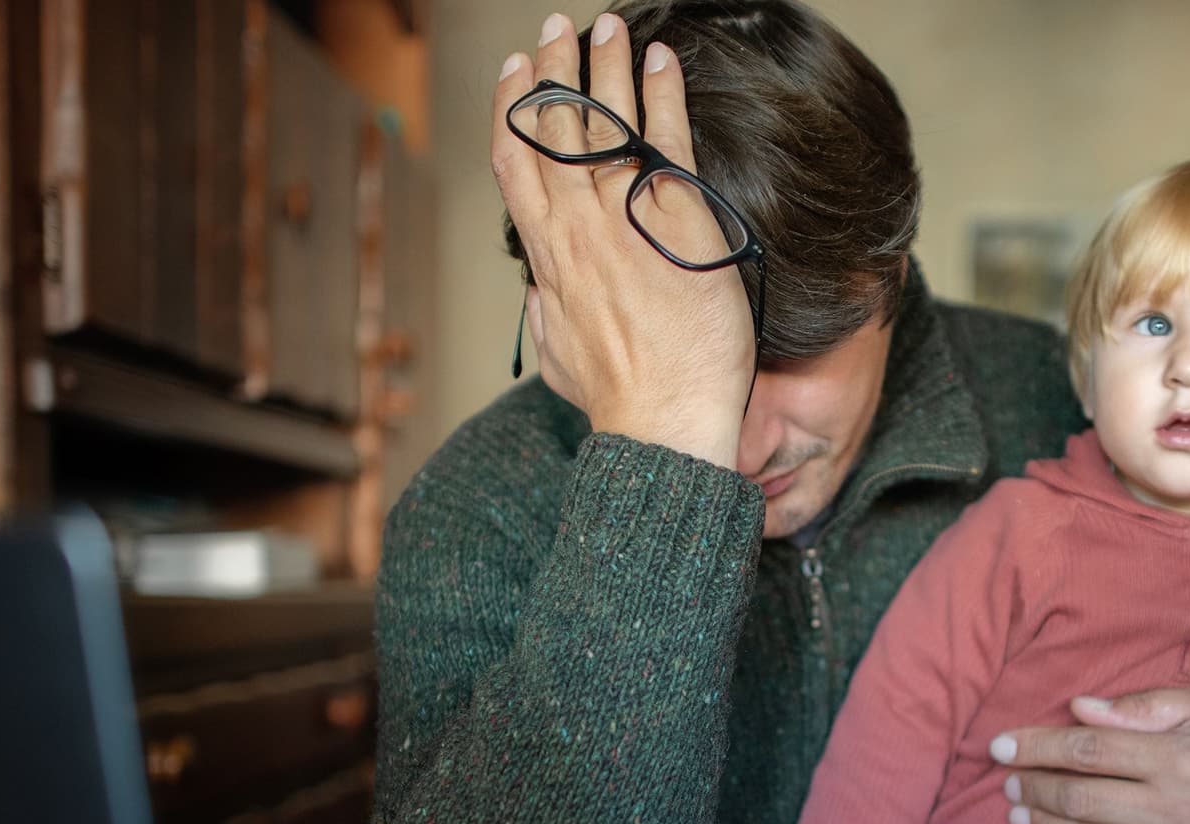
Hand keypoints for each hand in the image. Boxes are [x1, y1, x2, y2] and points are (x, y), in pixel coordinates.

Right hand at [491, 12, 751, 467]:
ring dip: (604, 65)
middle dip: (553, 69)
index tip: (514, 74)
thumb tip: (540, 295)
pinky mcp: (677, 216)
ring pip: (604, 121)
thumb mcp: (558, 354)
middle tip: (555, 28)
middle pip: (555, 127)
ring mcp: (624, 215)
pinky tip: (662, 60)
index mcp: (548, 254)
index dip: (512, 110)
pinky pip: (666, 138)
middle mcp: (577, 224)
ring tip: (607, 25)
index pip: (516, 162)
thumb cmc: (617, 397)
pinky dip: (662, 94)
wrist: (664, 418)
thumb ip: (546, 313)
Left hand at [991, 687, 1189, 823]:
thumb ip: (1143, 707)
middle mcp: (1176, 810)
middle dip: (1035, 789)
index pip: (1090, 752)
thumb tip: (1080, 709)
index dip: (1038, 748)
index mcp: (1180, 758)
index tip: (1002, 746)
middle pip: (1083, 800)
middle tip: (1008, 782)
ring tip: (1017, 815)